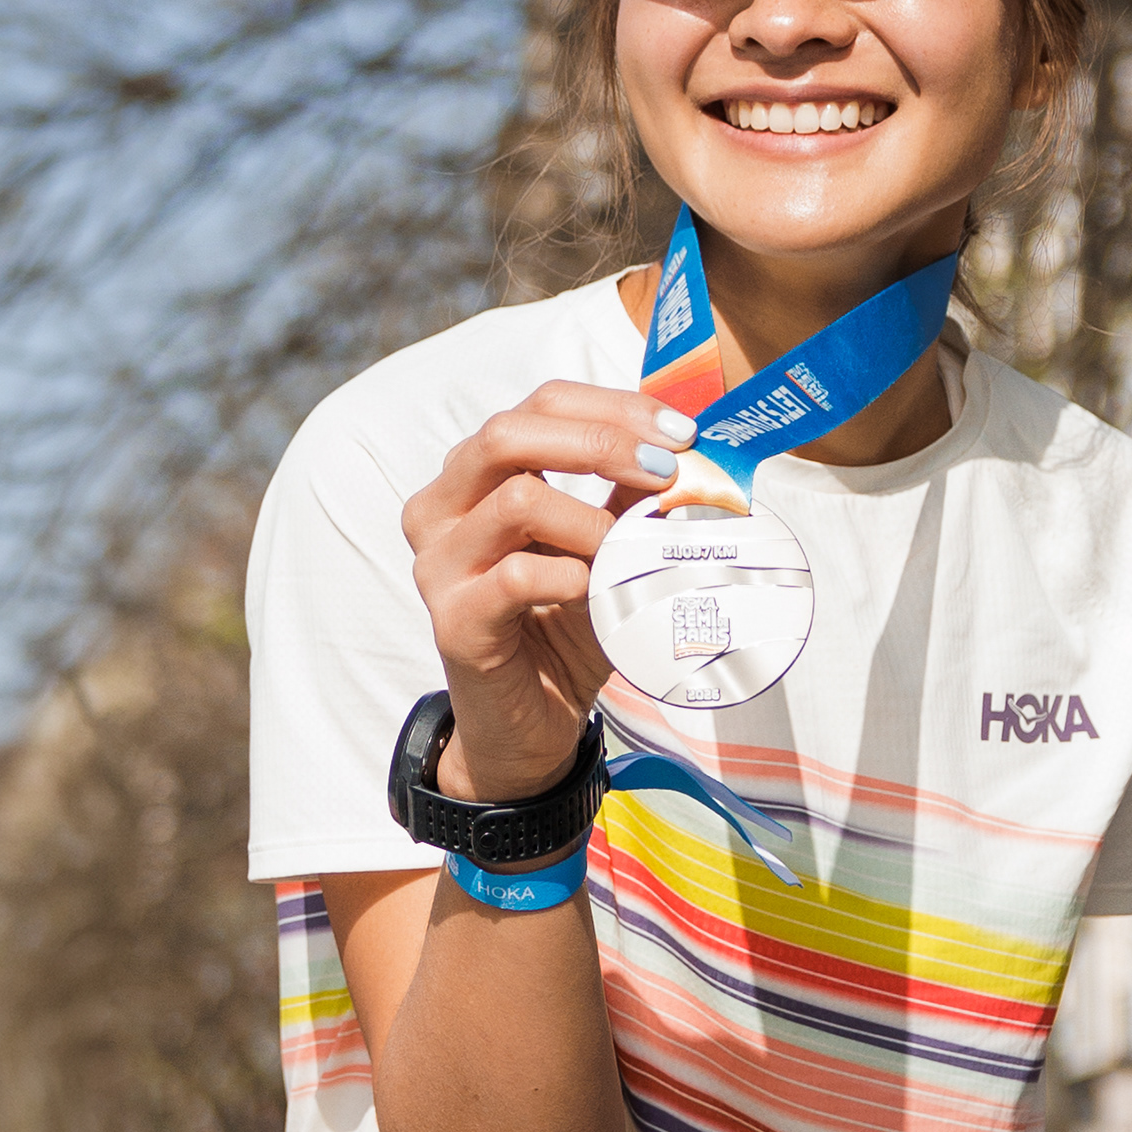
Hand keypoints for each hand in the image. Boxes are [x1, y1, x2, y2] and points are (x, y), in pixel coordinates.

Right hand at [402, 382, 694, 801]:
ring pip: (515, 499)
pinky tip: (598, 589)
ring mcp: (439, 565)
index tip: (681, 432)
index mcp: (475, 477)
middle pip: (509, 433)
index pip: (538, 406)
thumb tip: (692, 452)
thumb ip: (632, 498)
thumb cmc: (564, 630)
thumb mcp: (606, 550)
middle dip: (600, 441)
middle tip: (667, 470)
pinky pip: (515, 577)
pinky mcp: (454, 621)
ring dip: (592, 518)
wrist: (531, 724)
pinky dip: (572, 575)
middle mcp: (441, 510)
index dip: (612, 407)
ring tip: (631, 548)